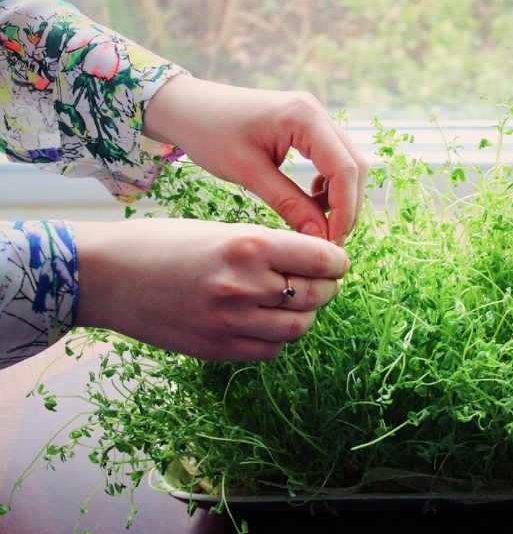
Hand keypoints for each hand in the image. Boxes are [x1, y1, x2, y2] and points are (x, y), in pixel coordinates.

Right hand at [72, 219, 348, 360]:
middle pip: (318, 295)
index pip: (324, 260)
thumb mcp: (221, 229)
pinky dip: (277, 337)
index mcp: (249, 245)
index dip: (337, 261)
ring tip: (291, 301)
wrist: (106, 277)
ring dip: (304, 314)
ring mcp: (232, 323)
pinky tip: (264, 321)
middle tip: (319, 280)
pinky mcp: (218, 350)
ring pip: (300, 328)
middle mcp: (246, 286)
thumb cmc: (163, 243)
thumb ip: (269, 248)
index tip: (336, 261)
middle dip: (326, 287)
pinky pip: (271, 350)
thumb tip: (316, 263)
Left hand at [142, 75, 367, 245]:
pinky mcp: (309, 126)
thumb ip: (288, 204)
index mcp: (304, 116)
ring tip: (318, 224)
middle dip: (348, 206)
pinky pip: (334, 159)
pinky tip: (309, 200)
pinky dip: (329, 185)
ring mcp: (315, 117)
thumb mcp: (248, 173)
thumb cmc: (209, 133)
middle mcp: (317, 112)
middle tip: (330, 240)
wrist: (187, 107)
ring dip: (340, 197)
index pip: (344, 169)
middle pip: (355, 166)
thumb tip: (320, 238)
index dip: (344, 210)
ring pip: (348, 164)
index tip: (332, 242)